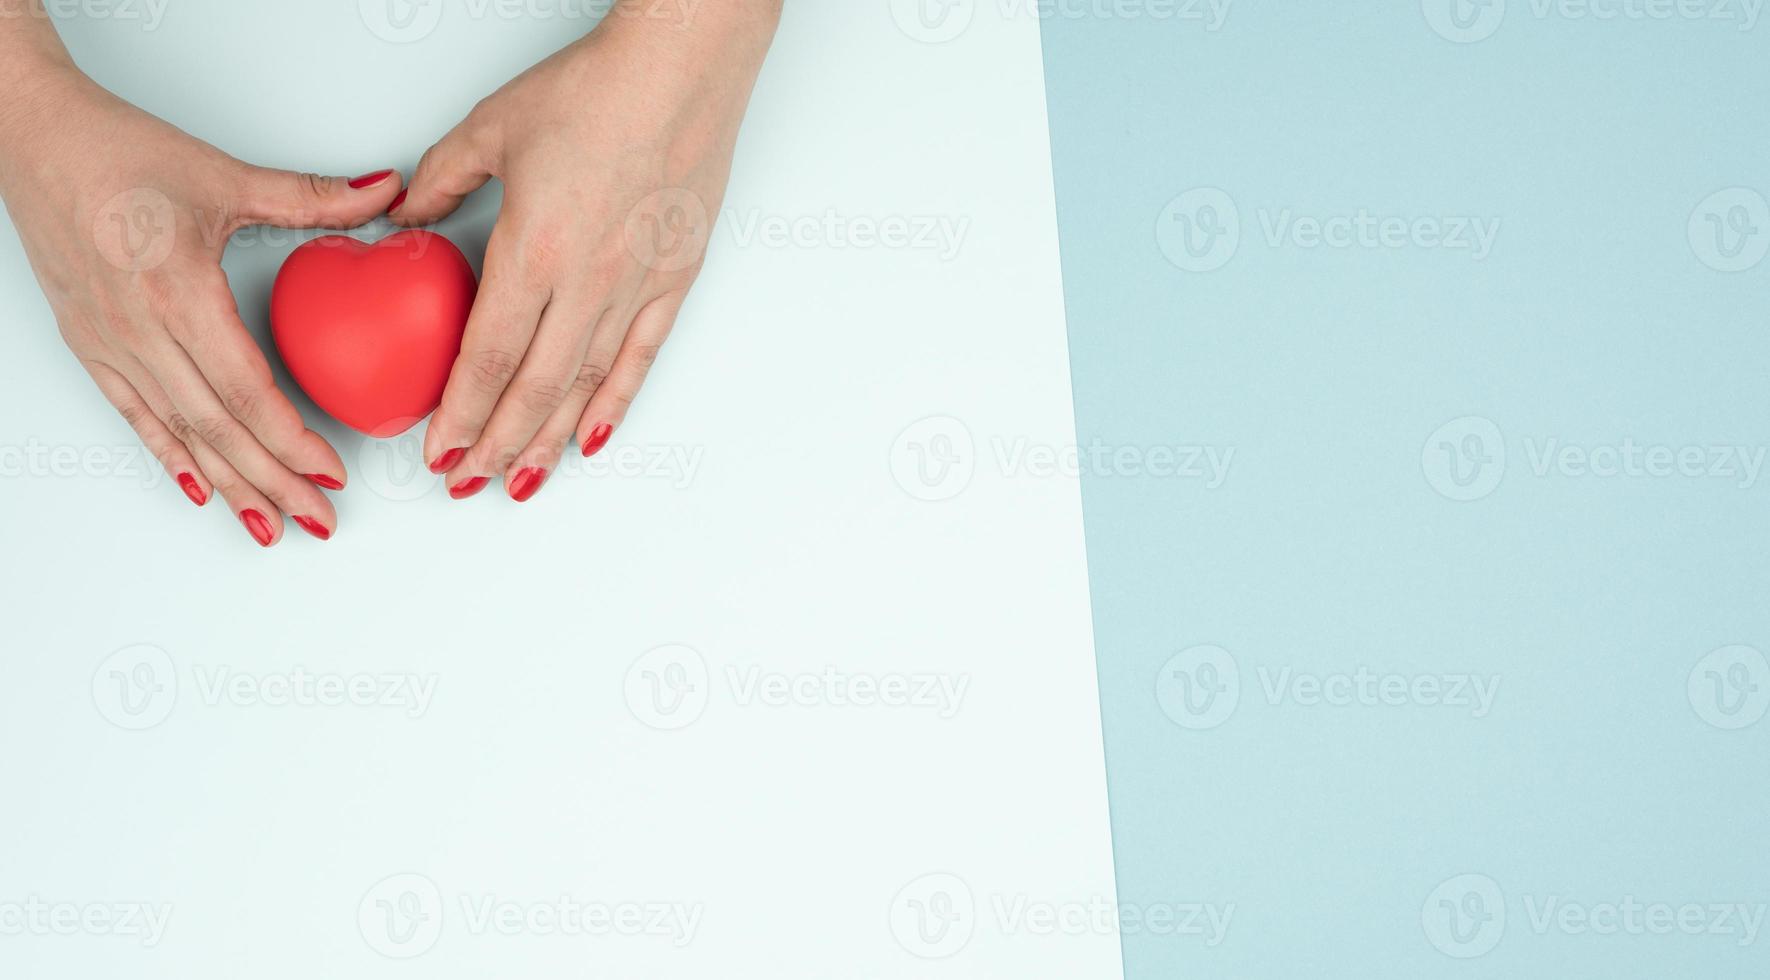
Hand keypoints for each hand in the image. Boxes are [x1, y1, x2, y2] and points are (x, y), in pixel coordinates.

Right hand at [0, 65, 402, 544]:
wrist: (31, 138)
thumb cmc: (118, 151)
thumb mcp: (225, 176)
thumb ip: (312, 195)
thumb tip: (385, 191)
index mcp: (177, 291)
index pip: (245, 391)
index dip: (290, 441)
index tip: (331, 473)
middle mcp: (138, 328)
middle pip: (216, 428)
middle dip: (272, 482)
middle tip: (318, 520)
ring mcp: (109, 342)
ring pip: (178, 433)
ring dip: (228, 485)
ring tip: (271, 525)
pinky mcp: (88, 344)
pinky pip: (135, 416)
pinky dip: (171, 457)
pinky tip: (201, 490)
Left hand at [392, 1, 779, 500]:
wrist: (679, 70)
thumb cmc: (595, 89)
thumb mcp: (491, 127)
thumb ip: (439, 181)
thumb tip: (404, 216)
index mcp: (535, 248)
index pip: (486, 357)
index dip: (460, 412)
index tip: (438, 446)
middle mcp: (588, 280)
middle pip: (533, 388)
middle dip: (495, 445)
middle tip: (467, 481)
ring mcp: (636, 285)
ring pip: (586, 386)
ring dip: (549, 440)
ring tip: (521, 479)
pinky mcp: (673, 279)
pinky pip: (640, 359)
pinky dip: (615, 404)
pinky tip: (593, 438)